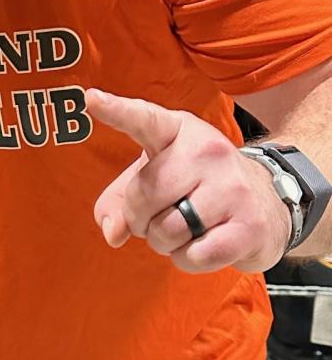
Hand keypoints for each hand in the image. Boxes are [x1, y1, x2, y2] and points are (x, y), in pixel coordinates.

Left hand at [86, 88, 289, 273]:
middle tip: (160, 215)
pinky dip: (187, 260)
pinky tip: (203, 244)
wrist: (268, 199)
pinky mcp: (249, 226)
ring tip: (184, 229)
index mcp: (177, 130)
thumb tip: (113, 232)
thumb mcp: (155, 178)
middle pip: (145, 196)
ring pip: (167, 230)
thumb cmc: (197, 185)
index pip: (144, 120)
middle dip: (141, 218)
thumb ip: (120, 201)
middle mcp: (207, 151)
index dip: (117, 111)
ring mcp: (232, 187)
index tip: (91, 99)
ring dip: (164, 242)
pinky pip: (194, 256)